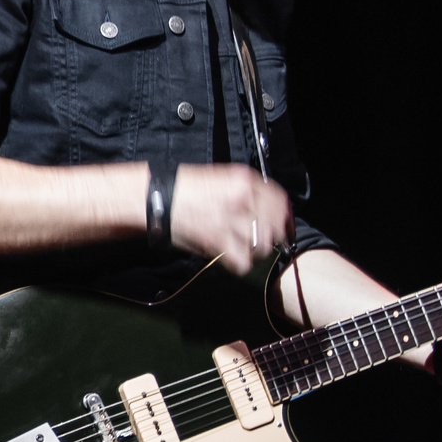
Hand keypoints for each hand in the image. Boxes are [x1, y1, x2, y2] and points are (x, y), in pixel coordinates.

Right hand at [169, 164, 293, 274]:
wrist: (155, 196)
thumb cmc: (183, 188)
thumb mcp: (219, 178)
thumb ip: (244, 192)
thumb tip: (264, 211)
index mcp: (243, 180)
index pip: (279, 200)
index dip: (285, 217)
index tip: (285, 228)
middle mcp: (241, 198)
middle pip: (275, 225)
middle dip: (271, 237)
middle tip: (261, 241)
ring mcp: (230, 219)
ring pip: (262, 245)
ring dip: (253, 250)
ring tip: (239, 246)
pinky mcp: (218, 240)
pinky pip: (243, 261)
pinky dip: (237, 263)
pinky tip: (228, 255)